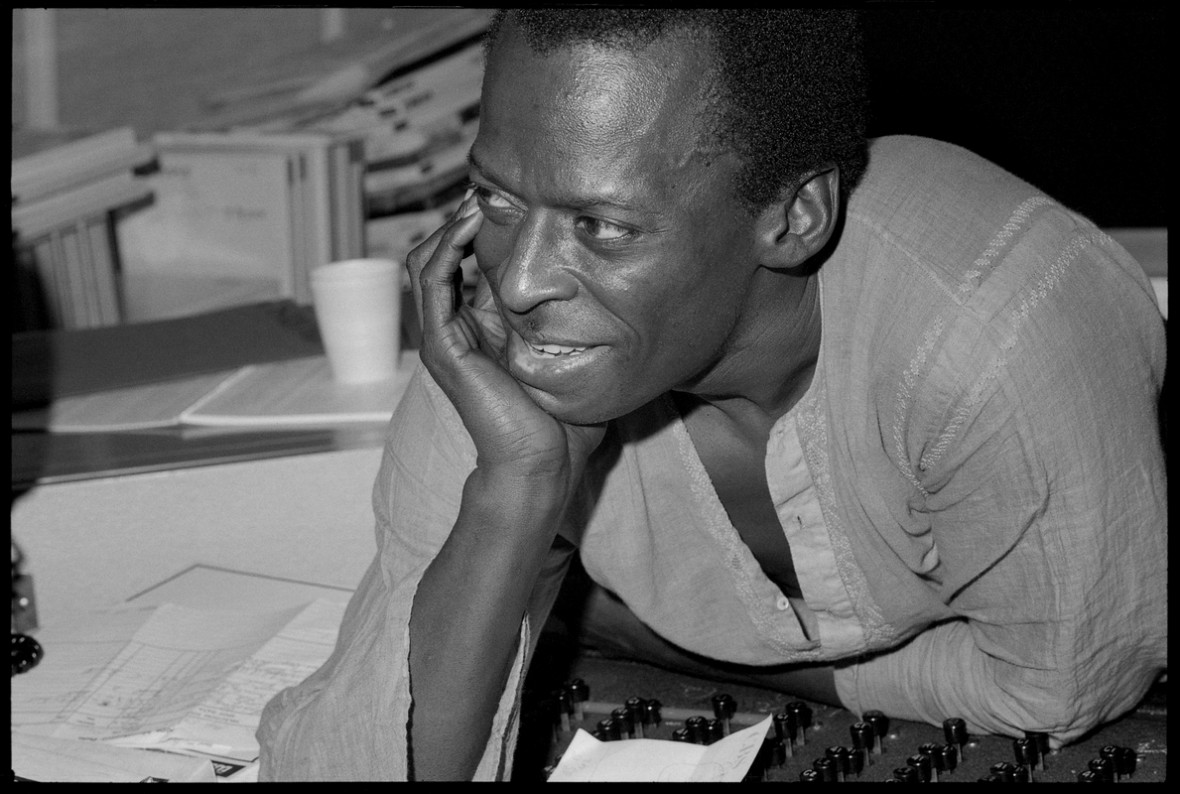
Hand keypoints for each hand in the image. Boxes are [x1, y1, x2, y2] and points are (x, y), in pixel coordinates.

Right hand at [406, 194, 604, 483]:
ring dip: (450, 225)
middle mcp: (458, 326)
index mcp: (483, 326)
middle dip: (462, 217)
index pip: (468, 262)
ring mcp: (444, 336)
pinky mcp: (442, 346)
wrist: (544, 463)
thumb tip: (614, 288)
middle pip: (442, 254)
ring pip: (428, 261)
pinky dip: (446, 248)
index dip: (483, 227)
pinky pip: (432, 283)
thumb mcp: (572, 352)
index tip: (515, 197)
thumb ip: (576, 321)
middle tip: (490, 187)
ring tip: (478, 198)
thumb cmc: (563, 420)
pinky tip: (469, 224)